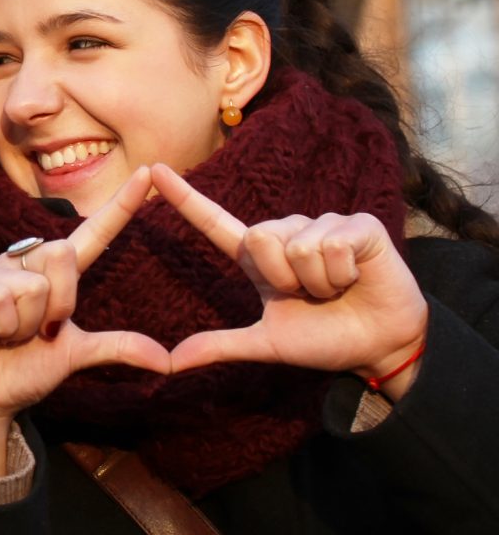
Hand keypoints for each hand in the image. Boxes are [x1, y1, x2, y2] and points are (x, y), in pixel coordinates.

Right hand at [0, 167, 171, 474]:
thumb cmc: (21, 373)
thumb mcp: (74, 357)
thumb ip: (117, 349)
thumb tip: (166, 362)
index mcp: (52, 277)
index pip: (91, 236)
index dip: (119, 207)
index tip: (147, 174)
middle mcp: (21, 266)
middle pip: (61, 254)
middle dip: (59, 304)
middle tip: (37, 333)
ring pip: (33, 285)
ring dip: (27, 325)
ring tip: (5, 336)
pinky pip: (1, 298)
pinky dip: (2, 326)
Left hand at [152, 163, 427, 399]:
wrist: (378, 346)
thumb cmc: (323, 339)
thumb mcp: (267, 344)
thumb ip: (220, 347)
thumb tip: (170, 363)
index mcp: (259, 258)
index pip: (214, 222)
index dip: (184, 199)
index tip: (154, 171)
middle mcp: (286, 232)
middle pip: (259, 237)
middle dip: (284, 278)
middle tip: (309, 295)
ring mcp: (322, 224)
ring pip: (297, 247)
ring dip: (318, 282)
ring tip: (336, 288)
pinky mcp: (356, 224)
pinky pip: (332, 246)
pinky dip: (342, 273)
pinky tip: (356, 278)